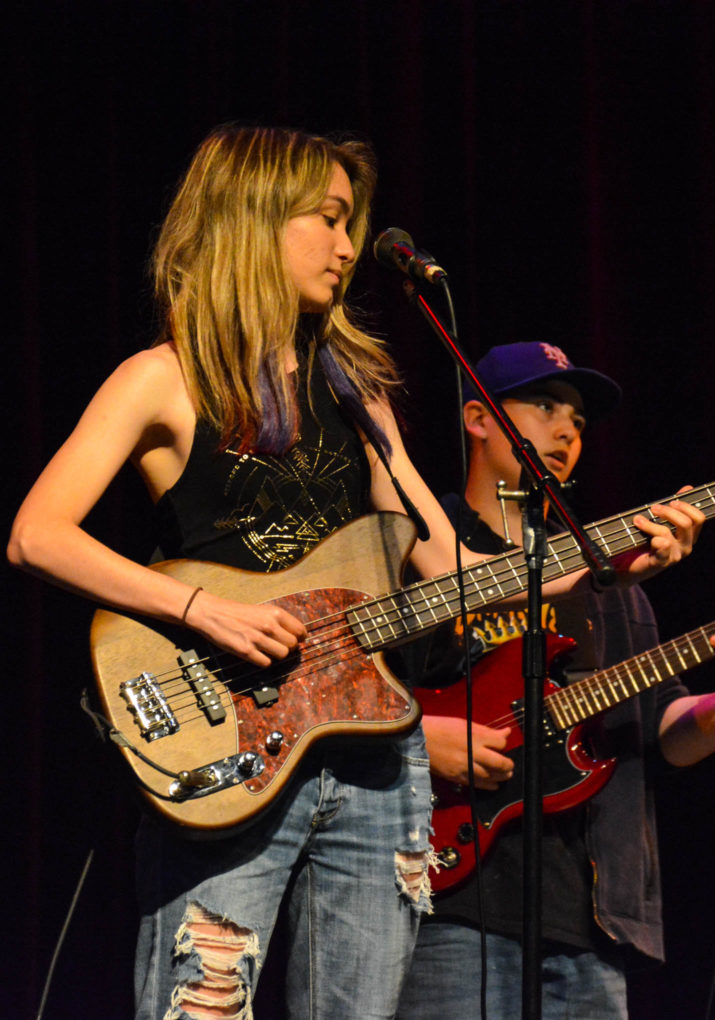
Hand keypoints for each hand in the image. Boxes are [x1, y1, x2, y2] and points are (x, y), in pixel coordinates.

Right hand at [184, 590, 306, 665]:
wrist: (213, 613)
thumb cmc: (237, 612)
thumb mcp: (262, 610)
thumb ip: (278, 621)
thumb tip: (294, 635)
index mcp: (275, 613)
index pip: (300, 631)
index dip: (299, 638)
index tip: (296, 641)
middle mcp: (269, 625)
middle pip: (293, 645)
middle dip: (288, 648)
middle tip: (278, 646)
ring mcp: (258, 639)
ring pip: (282, 655)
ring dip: (277, 655)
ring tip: (267, 651)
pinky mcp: (246, 651)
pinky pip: (266, 663)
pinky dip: (264, 662)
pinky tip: (257, 655)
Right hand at [422, 714, 513, 789]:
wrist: (417, 739)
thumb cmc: (438, 727)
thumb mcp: (464, 723)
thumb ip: (486, 731)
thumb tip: (505, 733)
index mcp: (475, 735)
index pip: (500, 743)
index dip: (504, 744)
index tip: (502, 745)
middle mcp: (472, 752)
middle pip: (500, 763)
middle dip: (508, 765)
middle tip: (509, 765)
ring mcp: (464, 766)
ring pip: (490, 776)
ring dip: (501, 777)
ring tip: (505, 775)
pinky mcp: (456, 776)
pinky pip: (477, 784)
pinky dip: (488, 785)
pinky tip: (493, 784)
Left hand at [616, 486, 704, 581]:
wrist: (630, 565)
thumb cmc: (647, 541)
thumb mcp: (662, 521)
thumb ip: (675, 506)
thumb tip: (688, 487)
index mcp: (689, 536)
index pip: (699, 518)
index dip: (686, 506)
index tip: (672, 501)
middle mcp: (686, 546)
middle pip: (687, 523)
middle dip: (668, 512)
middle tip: (653, 508)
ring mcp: (675, 556)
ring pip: (668, 532)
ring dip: (650, 523)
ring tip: (637, 520)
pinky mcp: (661, 562)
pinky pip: (661, 545)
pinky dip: (650, 536)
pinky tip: (641, 534)